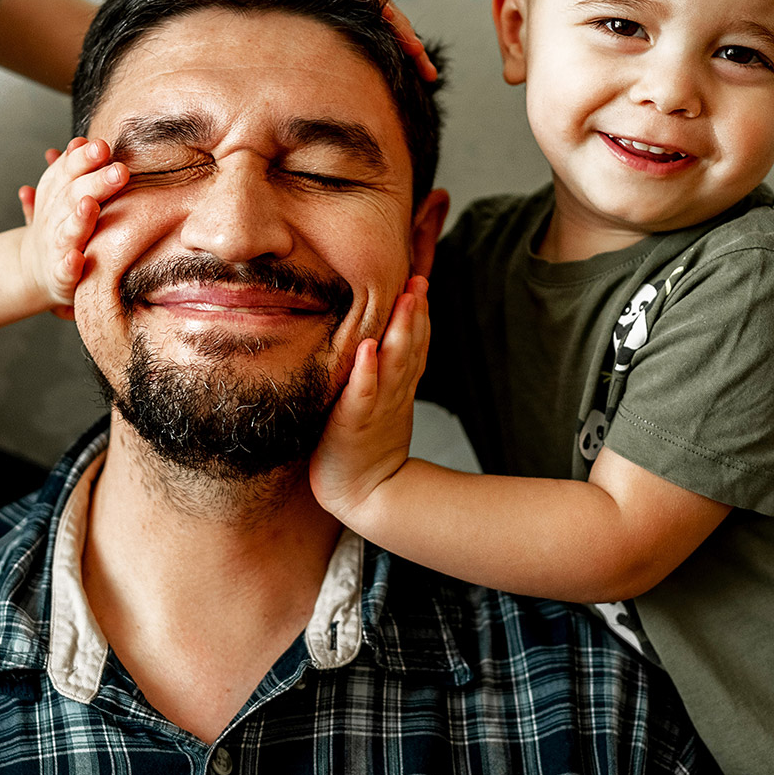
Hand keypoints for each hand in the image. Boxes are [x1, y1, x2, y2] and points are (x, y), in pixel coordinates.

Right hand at [17, 136, 129, 312]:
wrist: (33, 269)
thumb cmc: (58, 226)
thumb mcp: (61, 194)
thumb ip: (71, 169)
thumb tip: (79, 141)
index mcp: (55, 196)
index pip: (66, 172)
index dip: (82, 159)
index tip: (102, 145)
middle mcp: (53, 219)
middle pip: (72, 197)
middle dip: (95, 183)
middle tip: (119, 171)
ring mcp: (55, 247)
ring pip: (67, 231)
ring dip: (78, 218)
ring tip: (90, 204)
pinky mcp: (59, 276)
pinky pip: (64, 271)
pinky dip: (69, 264)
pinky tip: (77, 258)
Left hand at [266, 0, 437, 81]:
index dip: (375, 0)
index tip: (386, 15)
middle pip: (388, 8)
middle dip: (402, 28)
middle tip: (413, 48)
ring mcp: (367, 7)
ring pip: (396, 27)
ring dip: (413, 49)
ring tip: (428, 73)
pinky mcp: (369, 25)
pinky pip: (391, 41)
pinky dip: (408, 58)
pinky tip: (425, 77)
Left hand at [309, 275, 430, 521]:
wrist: (365, 495)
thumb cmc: (364, 447)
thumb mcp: (381, 404)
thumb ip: (386, 374)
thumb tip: (381, 340)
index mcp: (398, 387)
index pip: (414, 344)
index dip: (420, 313)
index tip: (420, 278)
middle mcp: (393, 393)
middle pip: (410, 347)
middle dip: (416, 313)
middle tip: (419, 278)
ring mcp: (376, 407)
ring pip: (394, 364)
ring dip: (400, 331)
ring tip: (405, 300)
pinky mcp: (354, 423)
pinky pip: (362, 394)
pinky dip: (366, 372)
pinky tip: (367, 350)